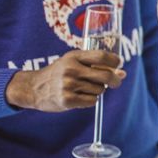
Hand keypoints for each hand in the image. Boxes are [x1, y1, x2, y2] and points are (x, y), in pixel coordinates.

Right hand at [5, 50, 124, 112]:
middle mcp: (71, 69)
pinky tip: (80, 97)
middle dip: (115, 80)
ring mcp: (68, 85)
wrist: (33, 88)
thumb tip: (123, 73)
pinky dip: (91, 100)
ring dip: (98, 90)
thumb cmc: (59, 73)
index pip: (102, 56)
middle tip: (116, 82)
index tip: (118, 64)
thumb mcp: (73, 62)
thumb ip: (97, 65)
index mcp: (74, 57)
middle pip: (106, 75)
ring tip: (84, 88)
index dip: (115, 61)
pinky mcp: (67, 100)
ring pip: (100, 90)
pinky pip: (92, 101)